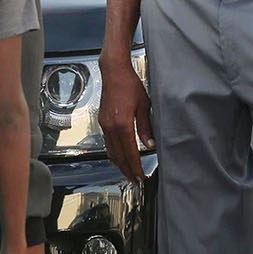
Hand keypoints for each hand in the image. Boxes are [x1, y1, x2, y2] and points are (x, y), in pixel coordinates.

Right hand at [99, 56, 153, 182]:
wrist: (113, 72)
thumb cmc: (130, 85)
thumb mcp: (144, 105)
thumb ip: (146, 127)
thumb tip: (150, 145)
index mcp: (122, 125)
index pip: (130, 152)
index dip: (135, 167)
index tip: (140, 177)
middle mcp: (111, 127)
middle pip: (118, 156)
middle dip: (127, 170)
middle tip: (135, 181)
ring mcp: (105, 125)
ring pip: (111, 151)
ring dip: (119, 164)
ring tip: (128, 173)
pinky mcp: (103, 122)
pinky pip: (107, 143)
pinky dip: (114, 154)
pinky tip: (120, 157)